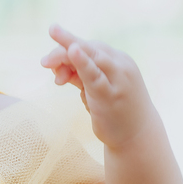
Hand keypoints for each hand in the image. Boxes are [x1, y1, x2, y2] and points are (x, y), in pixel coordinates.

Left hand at [40, 24, 156, 149]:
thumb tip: (57, 68)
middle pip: (88, 47)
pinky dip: (83, 62)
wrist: (138, 137)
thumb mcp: (96, 88)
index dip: (67, 49)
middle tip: (44, 60)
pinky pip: (94, 74)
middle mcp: (120, 64)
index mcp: (118, 60)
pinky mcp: (110, 94)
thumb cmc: (115, 110)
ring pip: (91, 55)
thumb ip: (79, 76)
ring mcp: (117, 78)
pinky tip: (73, 51)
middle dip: (64, 46)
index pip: (90, 46)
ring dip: (68, 49)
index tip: (50, 66)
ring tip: (49, 50)